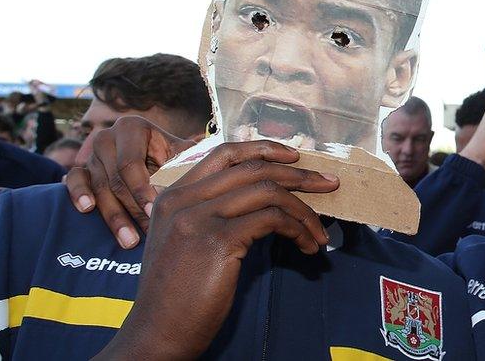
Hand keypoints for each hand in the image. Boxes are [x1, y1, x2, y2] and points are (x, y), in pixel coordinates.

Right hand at [65, 115, 195, 247]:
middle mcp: (108, 137)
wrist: (149, 159)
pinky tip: (86, 209)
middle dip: (133, 209)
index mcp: (133, 128)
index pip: (131, 163)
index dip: (142, 189)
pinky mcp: (80, 169)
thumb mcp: (181, 156)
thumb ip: (190, 161)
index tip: (156, 212)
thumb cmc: (171, 158)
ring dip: (114, 217)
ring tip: (129, 240)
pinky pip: (74, 181)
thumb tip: (207, 174)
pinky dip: (78, 194)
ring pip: (100, 188)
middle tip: (148, 233)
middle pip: (115, 179)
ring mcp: (91, 154)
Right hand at [96, 140, 338, 359]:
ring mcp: (199, 218)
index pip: (224, 154)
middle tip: (328, 184)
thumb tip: (261, 201)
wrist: (156, 335)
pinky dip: (298, 229)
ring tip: (319, 232)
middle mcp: (182, 200)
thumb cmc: (175, 297)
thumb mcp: (181, 243)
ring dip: (304, 210)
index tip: (294, 157)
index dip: (264, 149)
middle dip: (298, 175)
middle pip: (252, 169)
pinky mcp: (218, 241)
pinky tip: (306, 246)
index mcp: (172, 196)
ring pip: (268, 192)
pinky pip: (273, 220)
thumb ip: (206, 215)